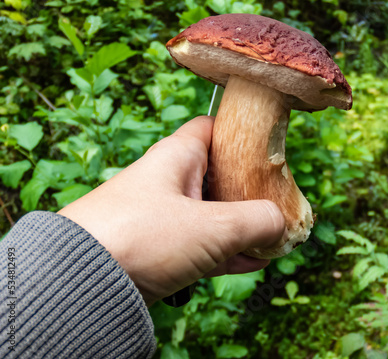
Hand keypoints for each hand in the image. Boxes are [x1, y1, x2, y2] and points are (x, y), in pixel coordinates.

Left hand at [59, 116, 285, 305]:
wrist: (81, 283)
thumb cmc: (142, 236)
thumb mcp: (213, 226)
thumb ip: (256, 221)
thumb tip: (282, 224)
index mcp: (176, 158)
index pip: (213, 129)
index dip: (241, 133)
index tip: (268, 149)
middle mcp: (168, 182)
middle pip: (219, 176)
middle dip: (250, 192)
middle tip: (279, 206)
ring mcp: (163, 217)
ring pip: (213, 214)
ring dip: (243, 228)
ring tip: (274, 240)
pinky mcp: (159, 249)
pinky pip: (202, 246)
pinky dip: (227, 252)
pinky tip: (254, 261)